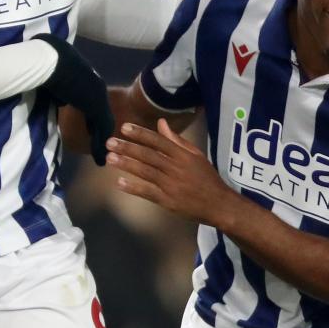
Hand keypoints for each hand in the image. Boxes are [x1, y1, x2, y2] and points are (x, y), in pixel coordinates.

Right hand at [34, 33, 113, 164]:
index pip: (93, 102)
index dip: (91, 117)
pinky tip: (99, 158)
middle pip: (102, 114)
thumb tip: (55, 99)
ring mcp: (99, 96)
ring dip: (102, 141)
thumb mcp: (53, 81)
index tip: (88, 130)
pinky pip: (102, 129)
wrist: (51, 59)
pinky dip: (100, 145)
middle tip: (100, 146)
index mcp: (87, 78)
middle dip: (100, 130)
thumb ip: (57, 91)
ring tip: (102, 156)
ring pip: (104, 123)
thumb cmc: (46, 65)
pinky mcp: (97, 105)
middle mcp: (97, 86)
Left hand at [107, 119, 237, 223]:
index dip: (141, 134)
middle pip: (148, 155)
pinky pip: (148, 192)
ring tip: (110, 158)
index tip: (124, 127)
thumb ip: (177, 140)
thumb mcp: (195, 155)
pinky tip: (119, 182)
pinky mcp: (167, 201)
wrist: (218, 204)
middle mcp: (175, 168)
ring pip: (145, 172)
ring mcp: (171, 185)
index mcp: (183, 155)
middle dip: (128, 148)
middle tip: (109, 142)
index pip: (158, 141)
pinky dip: (133, 187)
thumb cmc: (206, 178)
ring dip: (126, 164)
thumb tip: (161, 123)